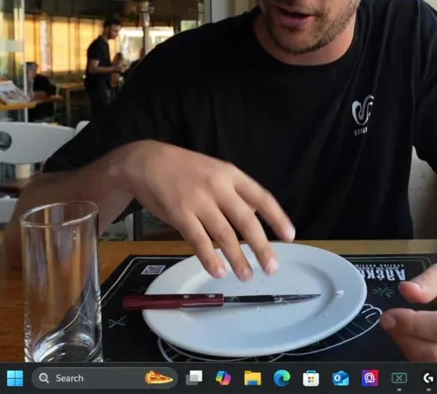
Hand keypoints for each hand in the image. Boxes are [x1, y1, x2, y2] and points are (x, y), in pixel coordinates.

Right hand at [114, 142, 295, 280]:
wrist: (146, 162)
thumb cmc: (184, 168)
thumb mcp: (216, 171)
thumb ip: (235, 193)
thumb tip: (255, 216)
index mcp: (231, 175)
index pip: (261, 197)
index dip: (277, 218)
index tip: (290, 235)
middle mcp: (218, 188)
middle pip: (246, 221)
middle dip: (261, 247)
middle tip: (272, 267)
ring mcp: (199, 201)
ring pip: (224, 235)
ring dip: (238, 258)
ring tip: (247, 276)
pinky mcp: (180, 214)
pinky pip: (199, 241)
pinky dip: (210, 259)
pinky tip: (219, 271)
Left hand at [380, 264, 436, 361]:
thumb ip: (428, 280)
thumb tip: (407, 291)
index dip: (412, 323)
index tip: (390, 314)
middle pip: (435, 353)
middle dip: (406, 338)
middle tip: (389, 322)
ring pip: (431, 366)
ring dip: (408, 348)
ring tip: (400, 328)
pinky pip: (432, 369)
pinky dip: (415, 355)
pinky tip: (411, 338)